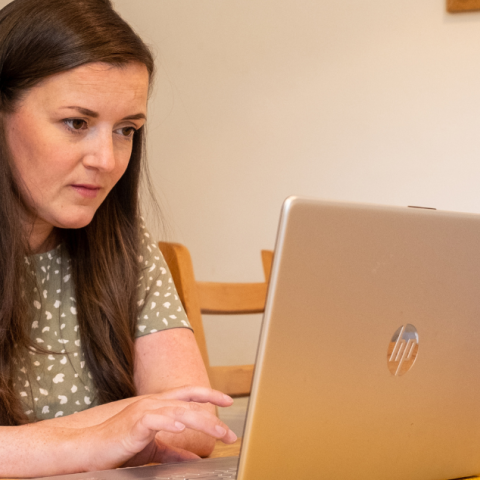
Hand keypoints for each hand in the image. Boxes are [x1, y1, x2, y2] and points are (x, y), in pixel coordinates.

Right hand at [85, 386, 235, 470]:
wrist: (90, 449)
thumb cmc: (120, 445)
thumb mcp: (153, 449)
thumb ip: (174, 451)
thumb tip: (195, 457)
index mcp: (159, 405)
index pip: (189, 395)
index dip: (210, 395)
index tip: (229, 401)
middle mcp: (154, 403)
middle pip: (190, 404)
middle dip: (213, 418)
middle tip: (230, 434)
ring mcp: (144, 410)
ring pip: (179, 411)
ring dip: (201, 422)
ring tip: (218, 432)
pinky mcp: (134, 423)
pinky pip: (155, 420)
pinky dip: (170, 422)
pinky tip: (182, 428)